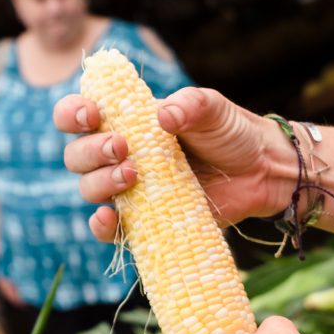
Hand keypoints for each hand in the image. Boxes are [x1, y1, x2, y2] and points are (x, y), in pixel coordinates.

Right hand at [56, 87, 291, 242]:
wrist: (261, 171)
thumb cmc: (231, 132)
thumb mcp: (214, 108)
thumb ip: (191, 103)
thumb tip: (164, 116)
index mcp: (126, 120)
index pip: (77, 116)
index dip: (71, 114)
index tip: (92, 115)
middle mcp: (119, 155)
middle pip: (76, 156)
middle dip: (91, 151)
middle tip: (123, 147)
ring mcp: (130, 190)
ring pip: (89, 190)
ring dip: (100, 182)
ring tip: (134, 175)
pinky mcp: (144, 220)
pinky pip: (110, 229)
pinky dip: (102, 226)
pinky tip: (108, 218)